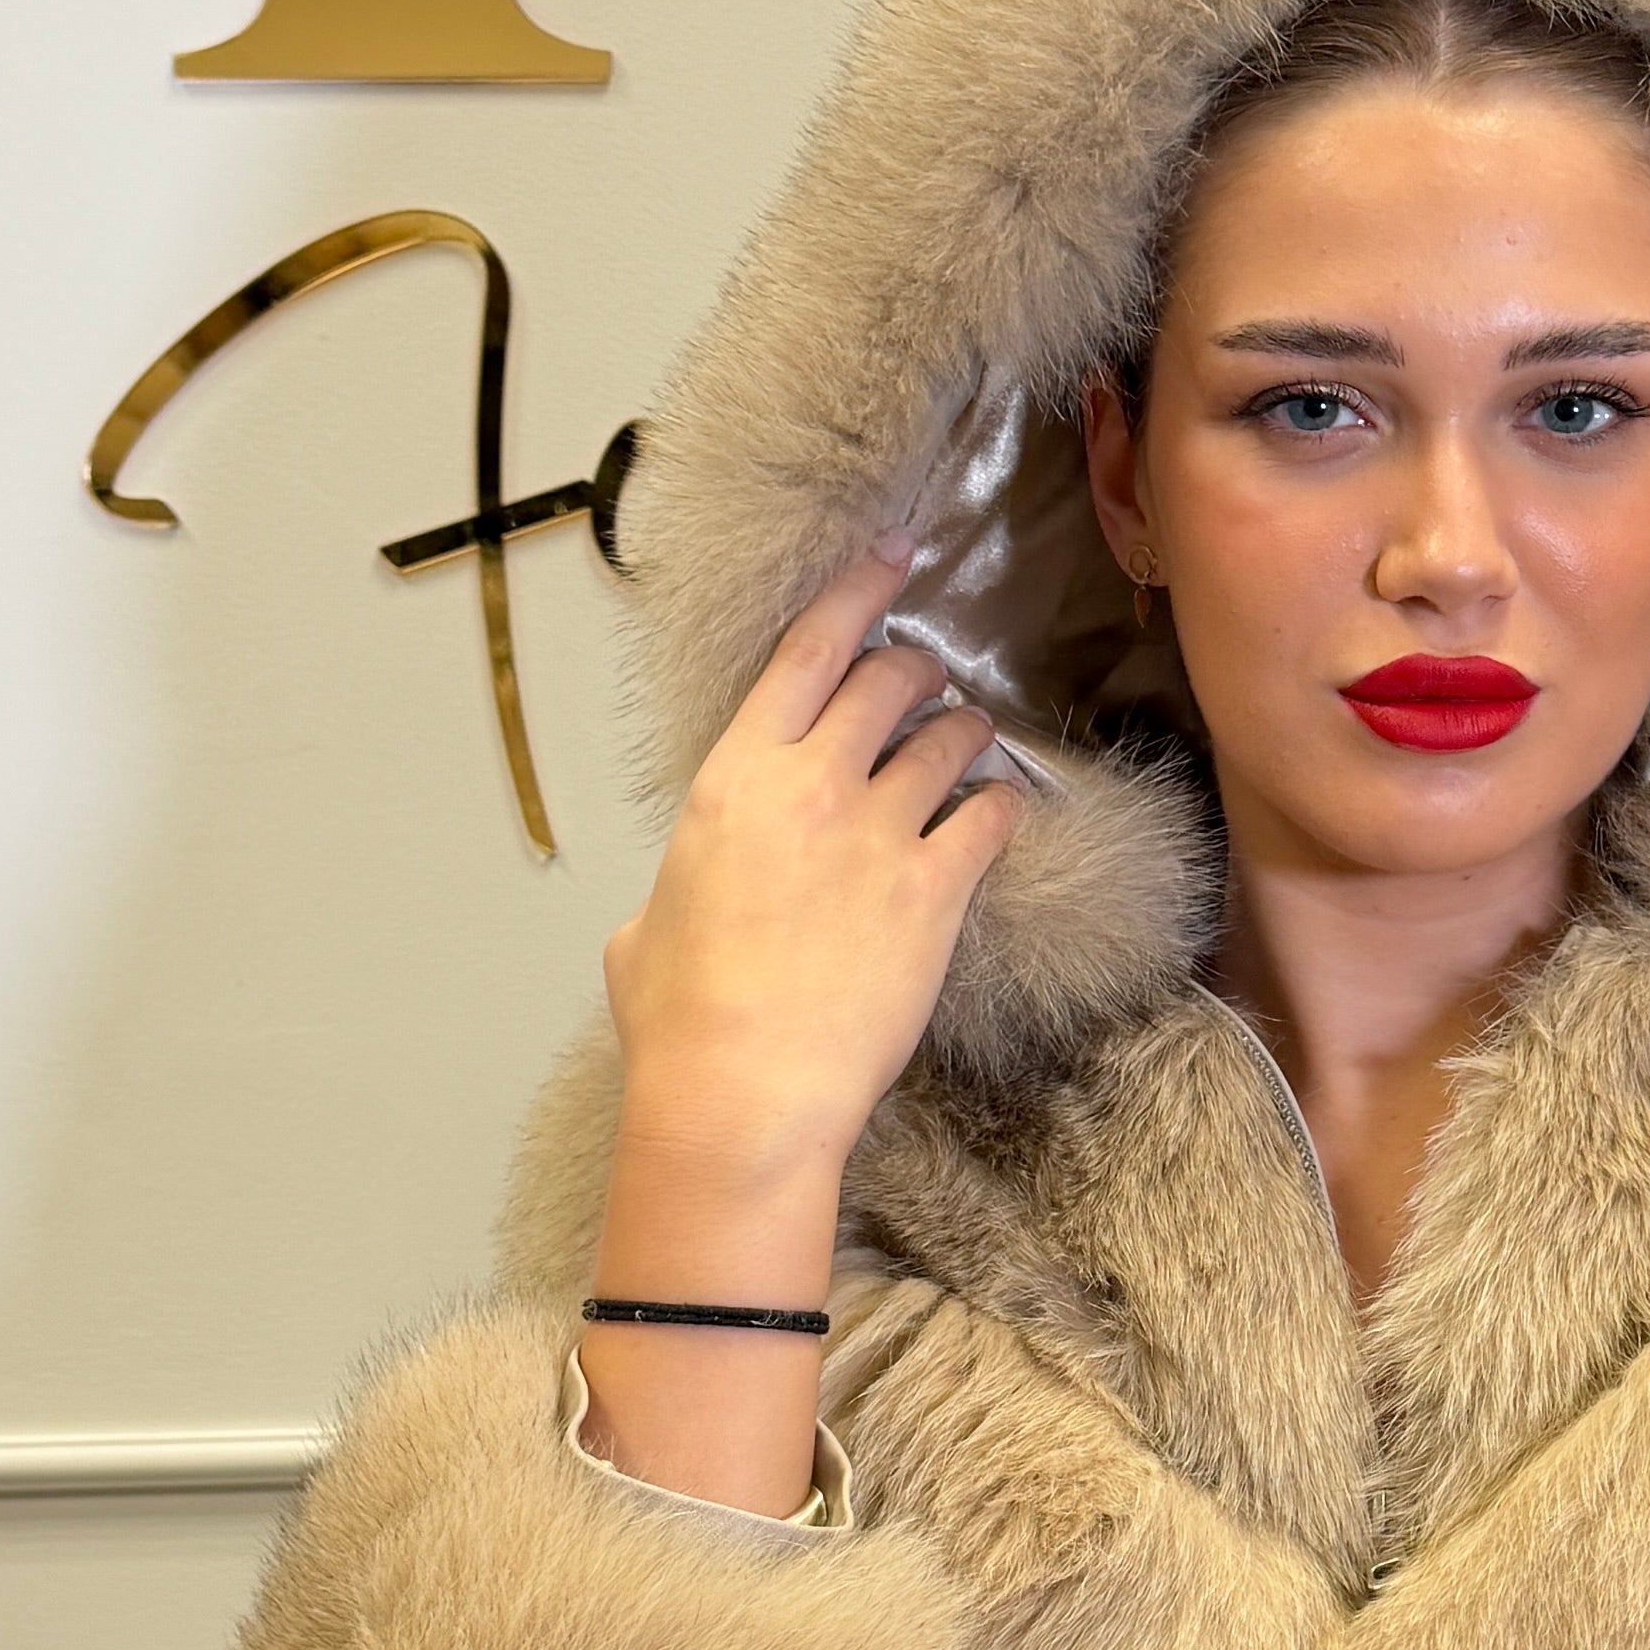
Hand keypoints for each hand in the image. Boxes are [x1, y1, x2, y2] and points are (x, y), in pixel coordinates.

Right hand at [602, 542, 1022, 1202]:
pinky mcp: (934, 894)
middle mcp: (810, 788)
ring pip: (949, 742)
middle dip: (915, 669)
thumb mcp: (646, 928)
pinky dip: (1003, 807)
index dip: (856, 591)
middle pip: (886, 680)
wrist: (743, 1094)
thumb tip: (679, 902)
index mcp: (731, 780)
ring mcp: (879, 836)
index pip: (805, 651)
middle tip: (926, 677)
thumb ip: (679, 884)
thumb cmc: (682, 1022)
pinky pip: (991, 820)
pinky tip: (1003, 813)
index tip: (892, 555)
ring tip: (969, 740)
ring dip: (964, 732)